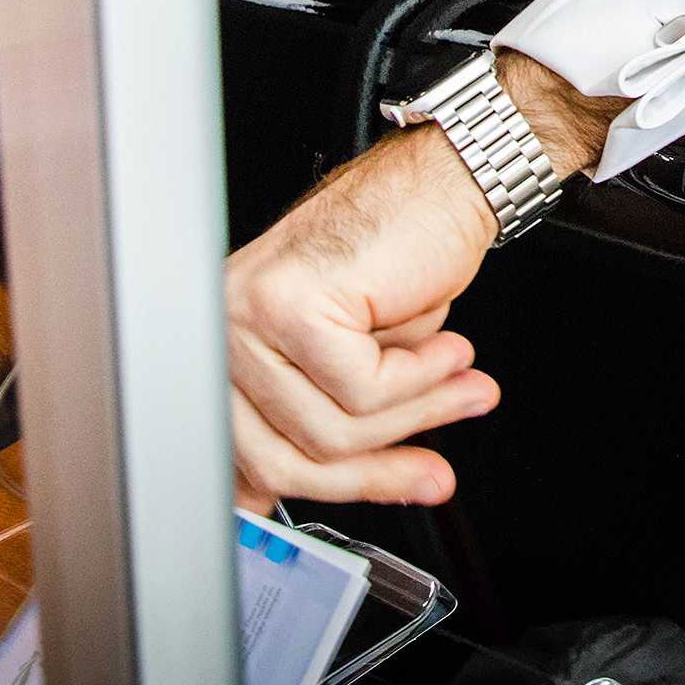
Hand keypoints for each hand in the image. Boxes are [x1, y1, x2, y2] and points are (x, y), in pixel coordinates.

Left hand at [223, 52, 623, 508]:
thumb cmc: (403, 252)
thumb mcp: (356, 359)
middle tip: (433, 473)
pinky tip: (448, 347)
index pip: (247, 457)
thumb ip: (323, 419)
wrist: (447, 179)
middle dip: (375, 473)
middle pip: (286, 457)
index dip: (313, 495)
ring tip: (461, 386)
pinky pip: (365, 390)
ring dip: (417, 415)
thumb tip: (281, 503)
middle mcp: (222, 326)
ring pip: (331, 429)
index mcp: (226, 343)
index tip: (357, 505)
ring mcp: (249, 313)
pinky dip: (422, 377)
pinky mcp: (293, 304)